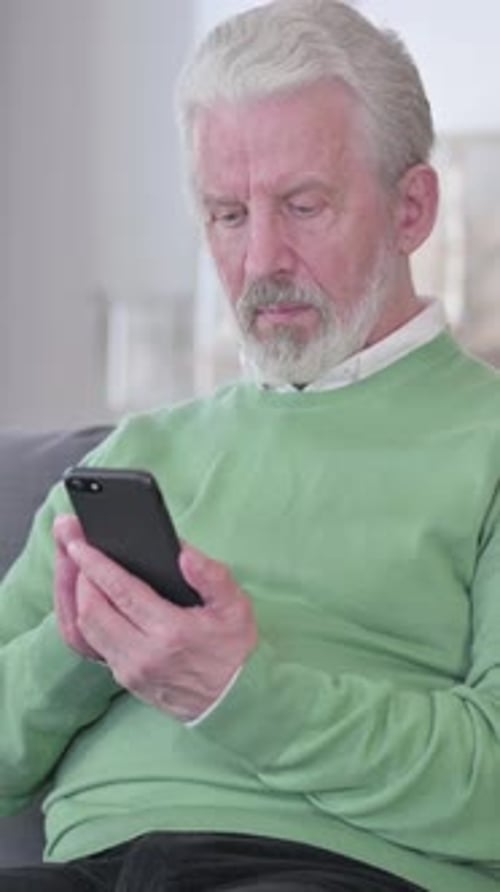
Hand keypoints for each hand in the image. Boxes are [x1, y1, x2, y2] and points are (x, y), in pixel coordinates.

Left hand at [53, 515, 257, 720]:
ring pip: (88, 629)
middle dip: (80, 578)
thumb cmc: (233, 649)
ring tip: (84, 573)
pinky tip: (94, 600)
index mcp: (171, 632)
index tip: (78, 544)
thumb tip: (183, 553)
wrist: (233, 700)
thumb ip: (211, 576)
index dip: (96, 565)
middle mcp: (144, 654)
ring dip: (80, 598)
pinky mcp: (126, 679)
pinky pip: (95, 645)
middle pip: (93, 610)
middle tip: (79, 552)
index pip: (121, 591)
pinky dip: (89, 618)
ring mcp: (131, 670)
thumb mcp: (236, 606)